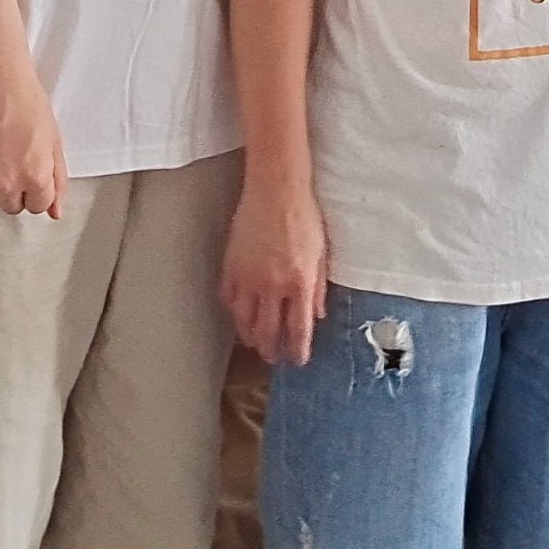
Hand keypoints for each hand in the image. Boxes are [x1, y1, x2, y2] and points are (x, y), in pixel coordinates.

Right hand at [0, 66, 67, 217]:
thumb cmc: (26, 104)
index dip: (36, 188)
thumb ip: (57, 181)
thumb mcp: (53, 141)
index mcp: (36, 177)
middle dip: (15, 189)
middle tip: (11, 158)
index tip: (30, 170)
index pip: (39, 207)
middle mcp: (8, 184)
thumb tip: (56, 213)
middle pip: (13, 206)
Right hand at [221, 175, 327, 366]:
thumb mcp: (321, 253)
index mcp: (300, 282)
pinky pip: (228, 298)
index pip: (298, 329)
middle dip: (271, 349)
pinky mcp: (231, 265)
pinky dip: (233, 311)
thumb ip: (318, 287)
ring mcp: (249, 276)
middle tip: (272, 358)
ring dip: (250, 336)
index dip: (297, 350)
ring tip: (254, 342)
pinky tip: (238, 315)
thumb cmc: (304, 215)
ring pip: (244, 320)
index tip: (296, 361)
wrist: (276, 188)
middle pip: (268, 331)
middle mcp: (273, 285)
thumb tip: (318, 315)